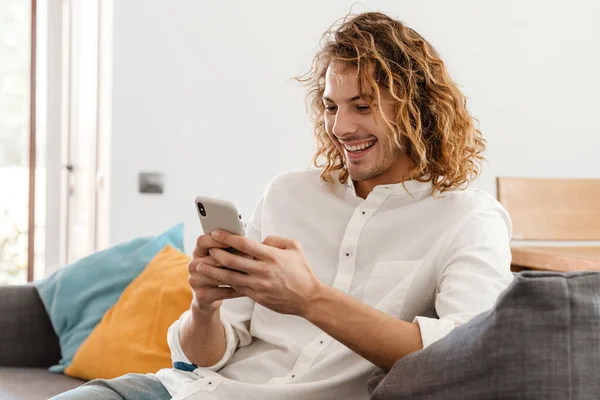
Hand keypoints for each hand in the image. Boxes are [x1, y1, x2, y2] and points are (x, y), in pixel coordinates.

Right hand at [188, 234, 244, 313]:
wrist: (207, 298)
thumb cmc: (219, 272)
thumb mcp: (219, 259)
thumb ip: (227, 249)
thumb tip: (246, 238)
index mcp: (197, 252)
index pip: (202, 241)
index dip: (217, 239)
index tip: (235, 239)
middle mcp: (193, 265)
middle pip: (214, 258)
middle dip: (234, 257)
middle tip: (252, 256)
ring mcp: (195, 281)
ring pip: (219, 276)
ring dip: (238, 274)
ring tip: (253, 272)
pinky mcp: (201, 296)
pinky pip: (224, 291)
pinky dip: (238, 290)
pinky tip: (250, 288)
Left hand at [199, 231, 323, 315]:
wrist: (308, 298)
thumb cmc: (302, 272)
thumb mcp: (294, 248)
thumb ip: (276, 240)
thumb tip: (261, 240)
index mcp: (271, 256)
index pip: (243, 244)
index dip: (227, 238)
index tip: (216, 233)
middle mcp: (262, 270)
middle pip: (232, 261)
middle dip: (215, 254)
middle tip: (205, 249)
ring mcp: (258, 285)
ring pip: (229, 277)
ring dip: (213, 271)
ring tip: (201, 266)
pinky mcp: (256, 296)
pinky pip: (236, 289)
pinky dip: (223, 284)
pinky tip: (213, 281)